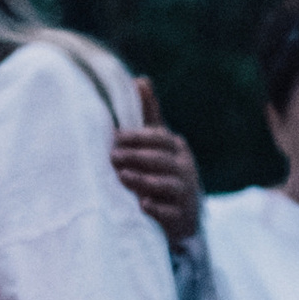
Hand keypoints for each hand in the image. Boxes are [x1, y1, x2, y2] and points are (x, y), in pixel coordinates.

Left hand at [112, 79, 201, 242]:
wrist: (181, 217)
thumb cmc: (163, 172)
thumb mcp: (158, 145)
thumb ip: (149, 115)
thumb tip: (141, 80)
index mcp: (177, 149)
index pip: (160, 138)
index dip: (138, 137)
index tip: (116, 137)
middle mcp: (185, 170)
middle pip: (161, 160)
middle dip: (137, 157)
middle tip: (112, 156)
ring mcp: (185, 195)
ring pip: (166, 185)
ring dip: (144, 181)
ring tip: (123, 177)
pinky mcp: (182, 219)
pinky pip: (170, 214)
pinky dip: (157, 210)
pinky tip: (142, 205)